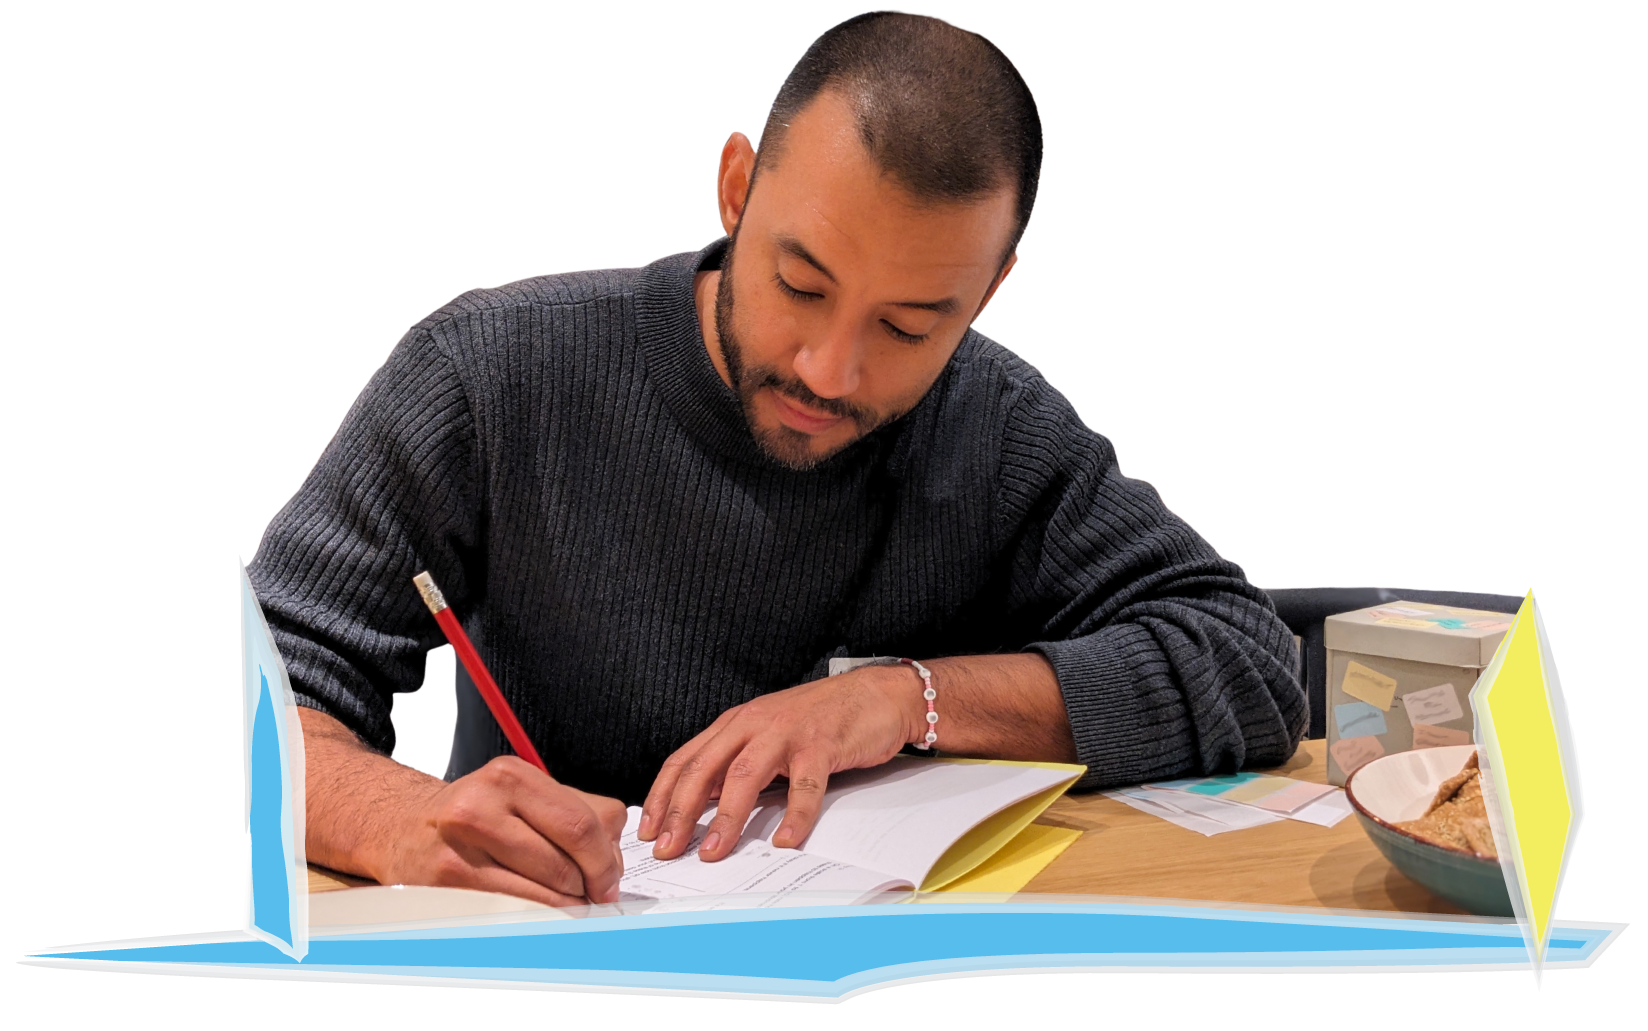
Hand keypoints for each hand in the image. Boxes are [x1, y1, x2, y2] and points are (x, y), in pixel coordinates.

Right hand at [373, 756, 627, 905]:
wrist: (402, 827)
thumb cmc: (475, 813)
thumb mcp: (521, 793)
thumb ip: (577, 812)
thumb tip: (615, 858)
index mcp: (511, 776)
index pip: (583, 823)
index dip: (607, 859)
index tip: (610, 877)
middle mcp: (482, 805)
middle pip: (568, 860)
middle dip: (591, 885)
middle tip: (594, 895)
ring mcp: (461, 848)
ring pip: (545, 892)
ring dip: (567, 905)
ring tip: (566, 902)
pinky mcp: (448, 885)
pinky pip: (514, 912)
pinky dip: (538, 917)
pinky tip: (538, 912)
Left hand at [638, 665, 924, 860]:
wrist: (875, 694)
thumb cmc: (821, 719)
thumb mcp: (767, 736)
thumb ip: (736, 763)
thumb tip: (700, 806)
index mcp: (736, 724)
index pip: (685, 760)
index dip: (662, 796)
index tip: (648, 829)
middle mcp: (754, 724)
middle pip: (704, 770)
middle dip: (681, 813)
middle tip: (668, 848)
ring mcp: (787, 732)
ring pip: (744, 777)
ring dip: (726, 819)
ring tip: (714, 851)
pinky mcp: (821, 744)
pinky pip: (805, 786)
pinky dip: (795, 816)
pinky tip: (787, 839)